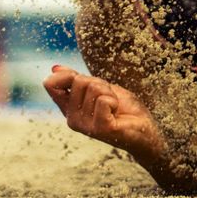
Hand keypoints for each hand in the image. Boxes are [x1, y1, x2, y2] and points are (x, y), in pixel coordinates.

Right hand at [44, 65, 163, 156]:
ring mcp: (84, 126)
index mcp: (69, 109)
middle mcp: (72, 119)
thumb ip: (77, 80)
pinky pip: (104, 100)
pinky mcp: (99, 129)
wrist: (144, 129)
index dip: (68, 75)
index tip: (86, 81)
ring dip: (110, 93)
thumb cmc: (123, 109)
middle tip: (110, 98)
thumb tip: (55, 68)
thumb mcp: (99, 89)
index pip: (51, 85)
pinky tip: (117, 114)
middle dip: (100, 83)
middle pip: (79, 80)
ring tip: (115, 106)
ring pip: (94, 88)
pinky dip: (115, 101)